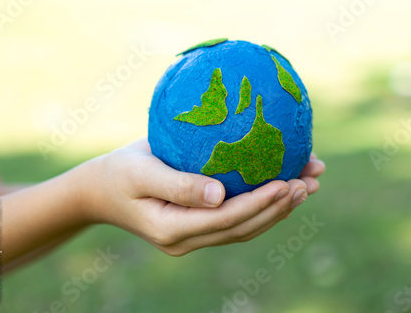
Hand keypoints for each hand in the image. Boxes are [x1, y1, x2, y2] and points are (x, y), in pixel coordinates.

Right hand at [79, 138, 324, 255]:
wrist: (99, 190)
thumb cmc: (117, 173)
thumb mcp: (141, 172)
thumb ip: (179, 184)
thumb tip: (221, 194)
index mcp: (173, 229)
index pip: (227, 219)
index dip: (261, 203)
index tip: (290, 181)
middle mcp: (188, 239)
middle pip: (244, 227)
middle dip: (280, 206)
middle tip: (310, 182)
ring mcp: (195, 235)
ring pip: (245, 225)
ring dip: (279, 207)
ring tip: (308, 183)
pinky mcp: (198, 224)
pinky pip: (236, 218)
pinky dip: (262, 203)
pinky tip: (283, 186)